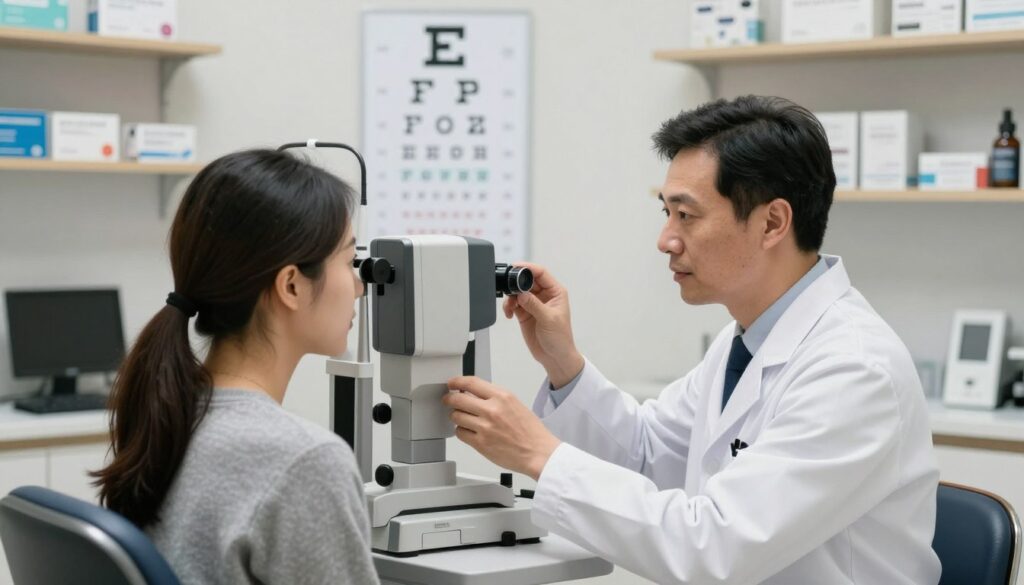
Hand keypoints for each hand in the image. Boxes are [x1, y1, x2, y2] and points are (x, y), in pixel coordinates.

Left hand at [443, 376, 560, 480]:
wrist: (538, 452)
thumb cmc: (530, 431)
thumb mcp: (515, 404)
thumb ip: (494, 398)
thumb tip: (474, 394)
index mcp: (502, 397)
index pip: (471, 383)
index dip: (457, 382)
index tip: (452, 383)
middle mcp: (492, 410)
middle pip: (458, 399)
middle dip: (449, 399)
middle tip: (448, 400)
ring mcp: (484, 427)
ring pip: (456, 416)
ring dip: (456, 416)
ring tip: (462, 418)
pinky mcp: (480, 443)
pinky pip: (460, 433)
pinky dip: (461, 431)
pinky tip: (468, 430)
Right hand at [502, 262, 583, 387]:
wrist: (554, 356)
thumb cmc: (560, 338)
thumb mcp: (548, 319)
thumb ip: (534, 305)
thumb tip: (521, 293)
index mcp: (555, 292)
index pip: (541, 273)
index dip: (529, 268)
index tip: (516, 266)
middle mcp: (544, 295)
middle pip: (527, 281)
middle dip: (516, 284)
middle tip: (509, 290)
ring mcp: (533, 304)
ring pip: (518, 292)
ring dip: (510, 297)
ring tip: (510, 307)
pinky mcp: (525, 313)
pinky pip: (513, 304)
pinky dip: (508, 307)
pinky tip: (509, 314)